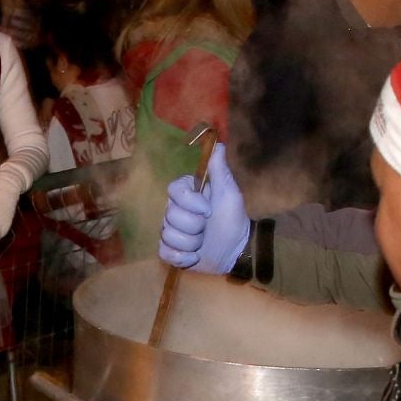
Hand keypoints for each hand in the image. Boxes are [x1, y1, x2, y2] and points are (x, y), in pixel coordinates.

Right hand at [158, 142, 251, 273]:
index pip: (173, 191)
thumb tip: (218, 143)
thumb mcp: (229, 193)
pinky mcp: (169, 250)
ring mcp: (170, 231)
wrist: (236, 250)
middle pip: (171, 216)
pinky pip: (165, 252)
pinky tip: (193, 256)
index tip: (208, 210)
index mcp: (187, 194)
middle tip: (207, 228)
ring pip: (168, 235)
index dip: (190, 203)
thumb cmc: (233, 219)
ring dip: (191, 243)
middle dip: (194, 227)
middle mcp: (174, 210)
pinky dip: (181, 258)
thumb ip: (219, 170)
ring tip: (202, 243)